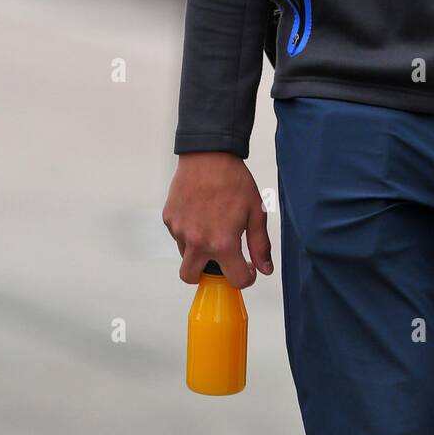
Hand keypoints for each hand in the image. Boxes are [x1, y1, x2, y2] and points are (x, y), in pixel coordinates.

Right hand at [162, 152, 272, 288]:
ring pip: (184, 254)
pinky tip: (200, 212)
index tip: (247, 268)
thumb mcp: (255, 212)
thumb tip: (265, 269)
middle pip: (192, 278)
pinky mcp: (169, 219)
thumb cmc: (234, 181)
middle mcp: (197, 242)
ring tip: (211, 225)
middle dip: (206, 274)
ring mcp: (179, 231)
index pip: (234, 279)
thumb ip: (260, 245)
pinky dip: (187, 232)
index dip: (245, 277)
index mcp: (222, 243)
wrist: (209, 155)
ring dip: (197, 250)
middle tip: (219, 258)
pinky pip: (177, 235)